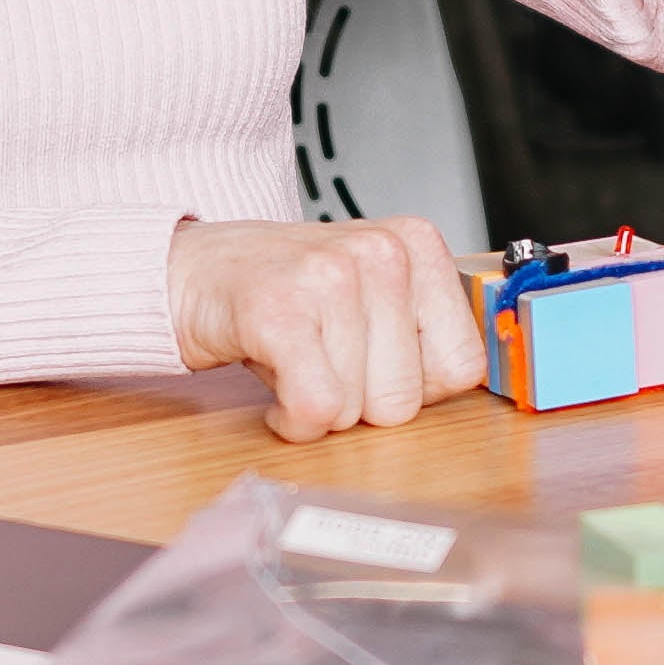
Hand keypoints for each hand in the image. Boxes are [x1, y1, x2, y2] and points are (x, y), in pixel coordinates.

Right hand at [167, 215, 485, 441]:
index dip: (412, 387)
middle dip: (359, 402)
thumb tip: (472, 381)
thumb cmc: (286, 292)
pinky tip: (276, 392)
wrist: (191, 270)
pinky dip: (291, 420)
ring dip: (317, 406)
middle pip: (404, 398)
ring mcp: (330, 276)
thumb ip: (421, 330)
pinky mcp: (279, 309)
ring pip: (356, 409)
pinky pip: (315, 406)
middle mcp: (382, 252)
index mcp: (416, 245)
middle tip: (323, 361)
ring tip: (294, 359)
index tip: (372, 364)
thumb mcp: (370, 295)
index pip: (461, 366)